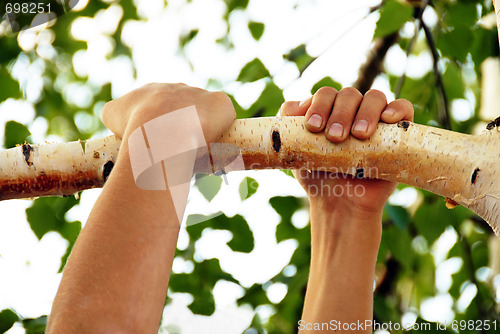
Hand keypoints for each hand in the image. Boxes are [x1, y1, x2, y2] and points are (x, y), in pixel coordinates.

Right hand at [101, 83, 235, 143]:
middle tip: (177, 151)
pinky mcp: (222, 105)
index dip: (160, 127)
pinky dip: (221, 131)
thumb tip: (121, 125)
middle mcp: (179, 88)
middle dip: (182, 130)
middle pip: (184, 111)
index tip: (159, 144)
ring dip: (202, 132)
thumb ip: (117, 114)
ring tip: (195, 153)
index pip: (159, 108)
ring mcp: (202, 96)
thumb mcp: (112, 116)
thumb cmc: (134, 127)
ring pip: (206, 115)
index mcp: (154, 90)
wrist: (160, 132)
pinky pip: (224, 117)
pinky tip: (214, 146)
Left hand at [280, 87, 413, 216]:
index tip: (313, 127)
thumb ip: (288, 124)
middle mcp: (353, 111)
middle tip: (335, 137)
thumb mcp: (295, 150)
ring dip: (365, 112)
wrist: (340, 204)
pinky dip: (397, 108)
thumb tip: (295, 104)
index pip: (326, 94)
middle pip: (349, 94)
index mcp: (329, 110)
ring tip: (359, 135)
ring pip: (375, 97)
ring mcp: (376, 120)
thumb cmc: (317, 175)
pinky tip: (387, 118)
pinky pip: (404, 108)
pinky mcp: (397, 132)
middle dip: (340, 113)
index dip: (319, 106)